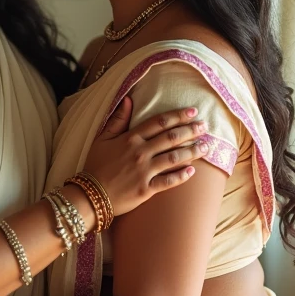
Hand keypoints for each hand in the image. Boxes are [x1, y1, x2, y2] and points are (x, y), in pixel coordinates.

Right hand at [84, 100, 208, 216]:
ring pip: (174, 157)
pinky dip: (182, 176)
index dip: (178, 115)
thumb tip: (128, 100)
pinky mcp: (146, 189)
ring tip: (206, 147)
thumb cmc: (94, 166)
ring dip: (192, 151)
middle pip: (171, 137)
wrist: (88, 196)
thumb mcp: (101, 139)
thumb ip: (117, 120)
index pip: (159, 122)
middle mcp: (140, 152)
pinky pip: (168, 181)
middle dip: (191, 130)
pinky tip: (193, 171)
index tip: (193, 111)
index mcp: (130, 138)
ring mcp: (144, 171)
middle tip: (205, 126)